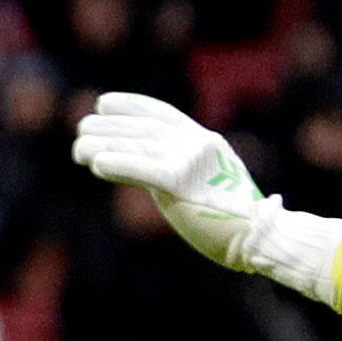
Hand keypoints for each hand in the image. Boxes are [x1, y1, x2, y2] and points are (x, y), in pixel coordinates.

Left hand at [70, 91, 280, 271]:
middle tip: (80, 130)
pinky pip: (144, 169)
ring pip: (138, 146)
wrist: (263, 237)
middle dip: (108, 127)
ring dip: (103, 145)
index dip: (131, 105)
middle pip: (143, 128)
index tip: (103, 103)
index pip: (162, 114)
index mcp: (205, 141)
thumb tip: (149, 168)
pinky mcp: (184, 184)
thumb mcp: (207, 181)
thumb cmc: (233, 218)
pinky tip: (96, 164)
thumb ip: (180, 168)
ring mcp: (193, 162)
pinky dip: (118, 164)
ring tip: (78, 149)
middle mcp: (198, 144)